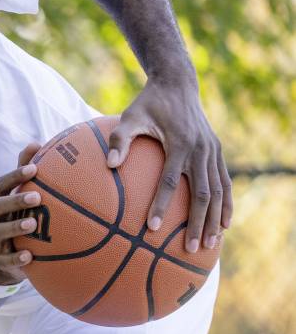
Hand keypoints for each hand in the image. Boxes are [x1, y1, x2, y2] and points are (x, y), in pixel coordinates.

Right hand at [0, 143, 43, 286]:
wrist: (5, 260)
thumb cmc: (15, 220)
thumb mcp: (17, 197)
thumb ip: (24, 173)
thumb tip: (36, 144)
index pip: (0, 185)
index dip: (15, 176)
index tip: (34, 168)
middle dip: (14, 200)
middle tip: (36, 196)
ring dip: (14, 227)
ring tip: (32, 224)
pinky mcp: (0, 260)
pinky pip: (5, 260)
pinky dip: (16, 258)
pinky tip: (30, 256)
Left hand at [107, 80, 230, 252]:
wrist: (177, 84)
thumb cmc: (147, 104)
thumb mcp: (129, 117)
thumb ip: (119, 140)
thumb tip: (108, 165)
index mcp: (179, 144)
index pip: (170, 181)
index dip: (161, 205)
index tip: (151, 228)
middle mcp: (201, 150)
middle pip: (202, 194)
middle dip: (197, 223)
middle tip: (189, 249)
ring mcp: (212, 151)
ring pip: (219, 191)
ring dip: (215, 219)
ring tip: (210, 245)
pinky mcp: (217, 151)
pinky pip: (225, 182)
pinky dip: (226, 204)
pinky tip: (223, 224)